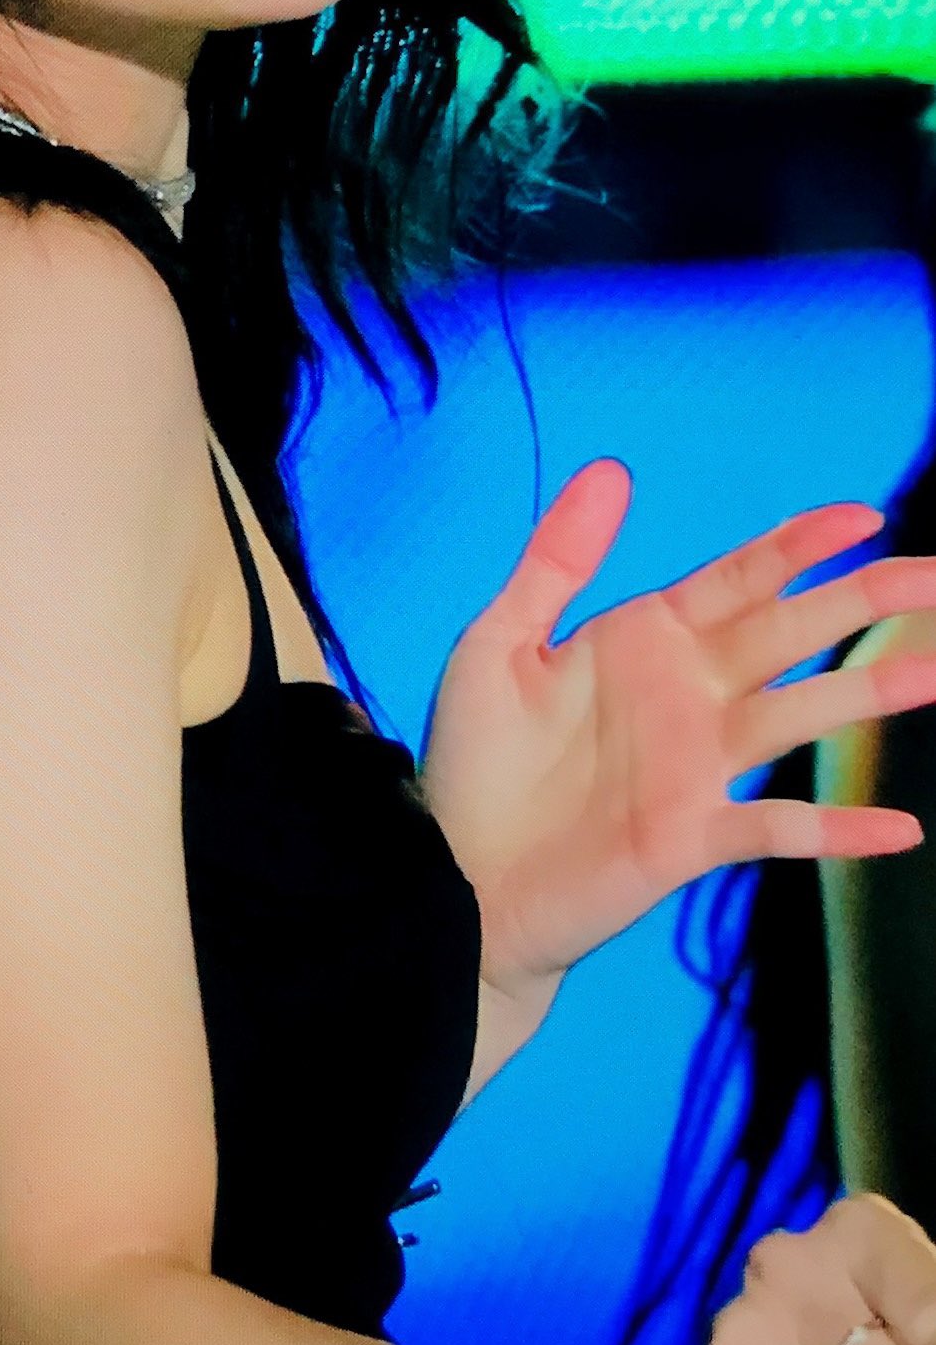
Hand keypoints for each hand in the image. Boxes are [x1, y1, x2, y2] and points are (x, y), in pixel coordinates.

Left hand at [421, 461, 935, 995]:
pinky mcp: (692, 837)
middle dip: (864, 600)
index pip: (739, 579)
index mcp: (644, 639)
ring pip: (799, 716)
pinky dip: (837, 830)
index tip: (866, 516)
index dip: (799, 547)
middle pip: (791, 633)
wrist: (457, 876)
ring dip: (868, 695)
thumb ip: (556, 560)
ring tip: (935, 670)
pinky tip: (901, 829)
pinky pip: (777, 829)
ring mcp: (698, 767)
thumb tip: (611, 468)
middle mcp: (687, 695)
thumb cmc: (476, 760)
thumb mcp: (498, 641)